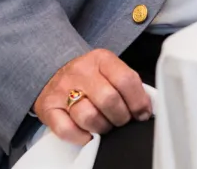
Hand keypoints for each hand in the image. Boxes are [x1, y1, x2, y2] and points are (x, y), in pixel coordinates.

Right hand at [33, 49, 151, 143]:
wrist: (52, 72)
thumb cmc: (88, 75)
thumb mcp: (108, 69)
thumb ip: (126, 83)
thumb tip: (147, 105)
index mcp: (101, 59)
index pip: (126, 79)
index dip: (138, 101)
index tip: (142, 113)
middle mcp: (81, 71)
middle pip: (109, 100)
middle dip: (121, 117)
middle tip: (122, 120)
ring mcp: (63, 89)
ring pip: (89, 117)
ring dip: (102, 128)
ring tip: (105, 125)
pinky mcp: (48, 107)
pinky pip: (68, 130)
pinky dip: (81, 137)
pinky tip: (87, 132)